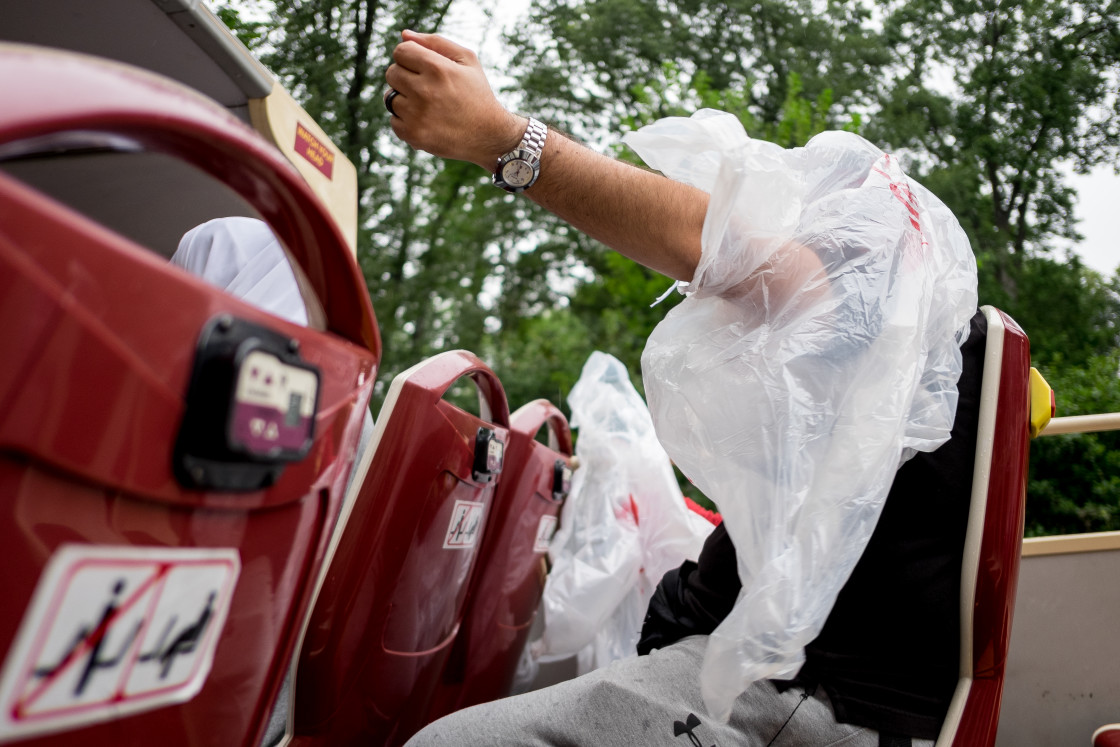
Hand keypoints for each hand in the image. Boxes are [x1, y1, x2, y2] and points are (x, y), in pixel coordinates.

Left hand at [385, 30, 524, 170]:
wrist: (489, 135)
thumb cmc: (477, 93)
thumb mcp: (467, 60)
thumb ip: (436, 42)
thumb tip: (404, 35)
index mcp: (438, 69)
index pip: (401, 51)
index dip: (410, 57)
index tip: (422, 67)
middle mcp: (425, 91)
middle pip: (391, 73)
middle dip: (405, 77)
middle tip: (426, 88)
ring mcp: (417, 115)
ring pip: (390, 98)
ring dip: (404, 100)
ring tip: (427, 106)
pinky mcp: (413, 135)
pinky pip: (393, 121)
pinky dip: (406, 121)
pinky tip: (425, 122)